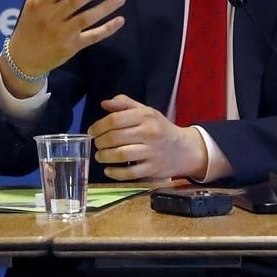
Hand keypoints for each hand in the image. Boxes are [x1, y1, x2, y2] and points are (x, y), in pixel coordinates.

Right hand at [0, 0, 125, 95]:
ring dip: (105, 7)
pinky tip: (120, 20)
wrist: (23, 57)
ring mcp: (62, 33)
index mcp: (41, 1)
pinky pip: (92, 37)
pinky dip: (107, 29)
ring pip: (86, 18)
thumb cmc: (30, 22)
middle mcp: (51, 16)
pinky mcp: (71, 47)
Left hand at [91, 95, 207, 181]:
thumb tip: (105, 103)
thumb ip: (125, 105)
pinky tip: (108, 170)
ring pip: (121, 155)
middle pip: (116, 137)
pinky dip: (115, 173)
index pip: (115, 120)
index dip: (99, 126)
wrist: (184, 149)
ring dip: (105, 156)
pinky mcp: (153, 169)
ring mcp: (152, 152)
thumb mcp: (146, 111)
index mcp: (146, 116)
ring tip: (100, 156)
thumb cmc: (160, 128)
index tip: (92, 131)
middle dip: (100, 142)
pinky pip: (130, 173)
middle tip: (96, 144)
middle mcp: (149, 133)